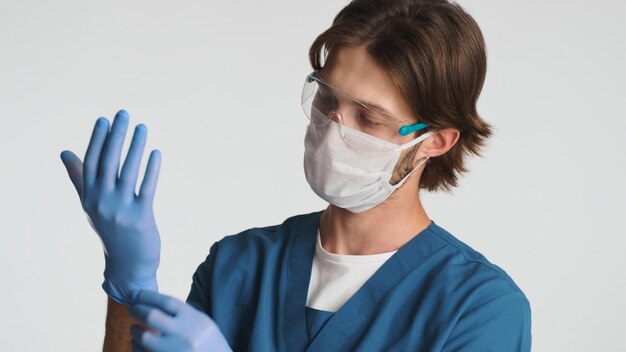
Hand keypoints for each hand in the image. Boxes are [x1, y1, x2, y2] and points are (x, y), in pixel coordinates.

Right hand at [60, 109, 161, 304]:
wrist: (128, 267)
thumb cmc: (111, 231)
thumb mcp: (92, 205)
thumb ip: (80, 178)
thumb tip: (65, 152)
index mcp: (89, 197)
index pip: (91, 162)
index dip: (97, 140)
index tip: (104, 120)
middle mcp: (102, 202)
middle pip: (108, 162)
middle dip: (116, 136)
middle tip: (124, 114)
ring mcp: (120, 211)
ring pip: (128, 172)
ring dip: (135, 147)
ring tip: (142, 128)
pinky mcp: (140, 218)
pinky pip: (147, 188)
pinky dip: (151, 169)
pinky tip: (156, 153)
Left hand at [129, 290, 231, 351]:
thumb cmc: (208, 341)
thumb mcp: (202, 322)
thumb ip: (182, 313)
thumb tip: (154, 302)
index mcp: (194, 320)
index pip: (166, 302)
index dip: (147, 296)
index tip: (135, 294)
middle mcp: (184, 335)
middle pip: (151, 316)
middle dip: (137, 310)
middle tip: (132, 308)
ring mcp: (176, 351)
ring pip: (144, 337)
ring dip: (135, 331)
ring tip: (135, 329)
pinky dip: (137, 347)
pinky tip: (138, 344)